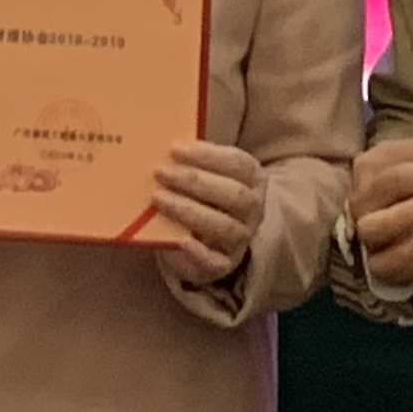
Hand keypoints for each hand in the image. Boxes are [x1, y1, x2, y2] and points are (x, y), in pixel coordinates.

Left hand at [152, 141, 266, 285]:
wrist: (212, 240)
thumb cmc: (205, 196)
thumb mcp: (205, 175)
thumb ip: (191, 162)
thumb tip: (160, 147)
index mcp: (253, 179)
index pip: (238, 164)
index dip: (207, 155)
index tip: (175, 149)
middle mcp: (254, 209)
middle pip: (233, 194)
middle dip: (195, 181)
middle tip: (161, 173)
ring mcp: (241, 238)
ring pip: (223, 226)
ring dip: (189, 210)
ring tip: (158, 198)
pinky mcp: (224, 264)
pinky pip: (215, 262)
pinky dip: (198, 253)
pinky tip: (180, 241)